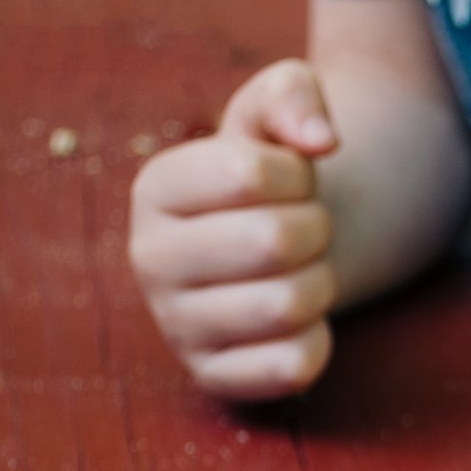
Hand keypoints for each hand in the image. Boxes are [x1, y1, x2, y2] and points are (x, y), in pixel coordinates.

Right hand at [129, 59, 339, 400]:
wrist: (279, 249)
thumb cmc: (275, 176)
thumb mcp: (277, 111)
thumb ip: (296, 94)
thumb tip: (321, 140)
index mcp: (155, 187)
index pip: (248, 174)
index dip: (299, 173)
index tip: (293, 179)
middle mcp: (149, 259)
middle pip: (273, 242)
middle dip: (317, 230)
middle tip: (307, 231)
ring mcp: (176, 325)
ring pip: (287, 307)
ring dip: (321, 283)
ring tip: (302, 271)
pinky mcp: (213, 377)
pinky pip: (293, 366)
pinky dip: (320, 340)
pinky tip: (299, 322)